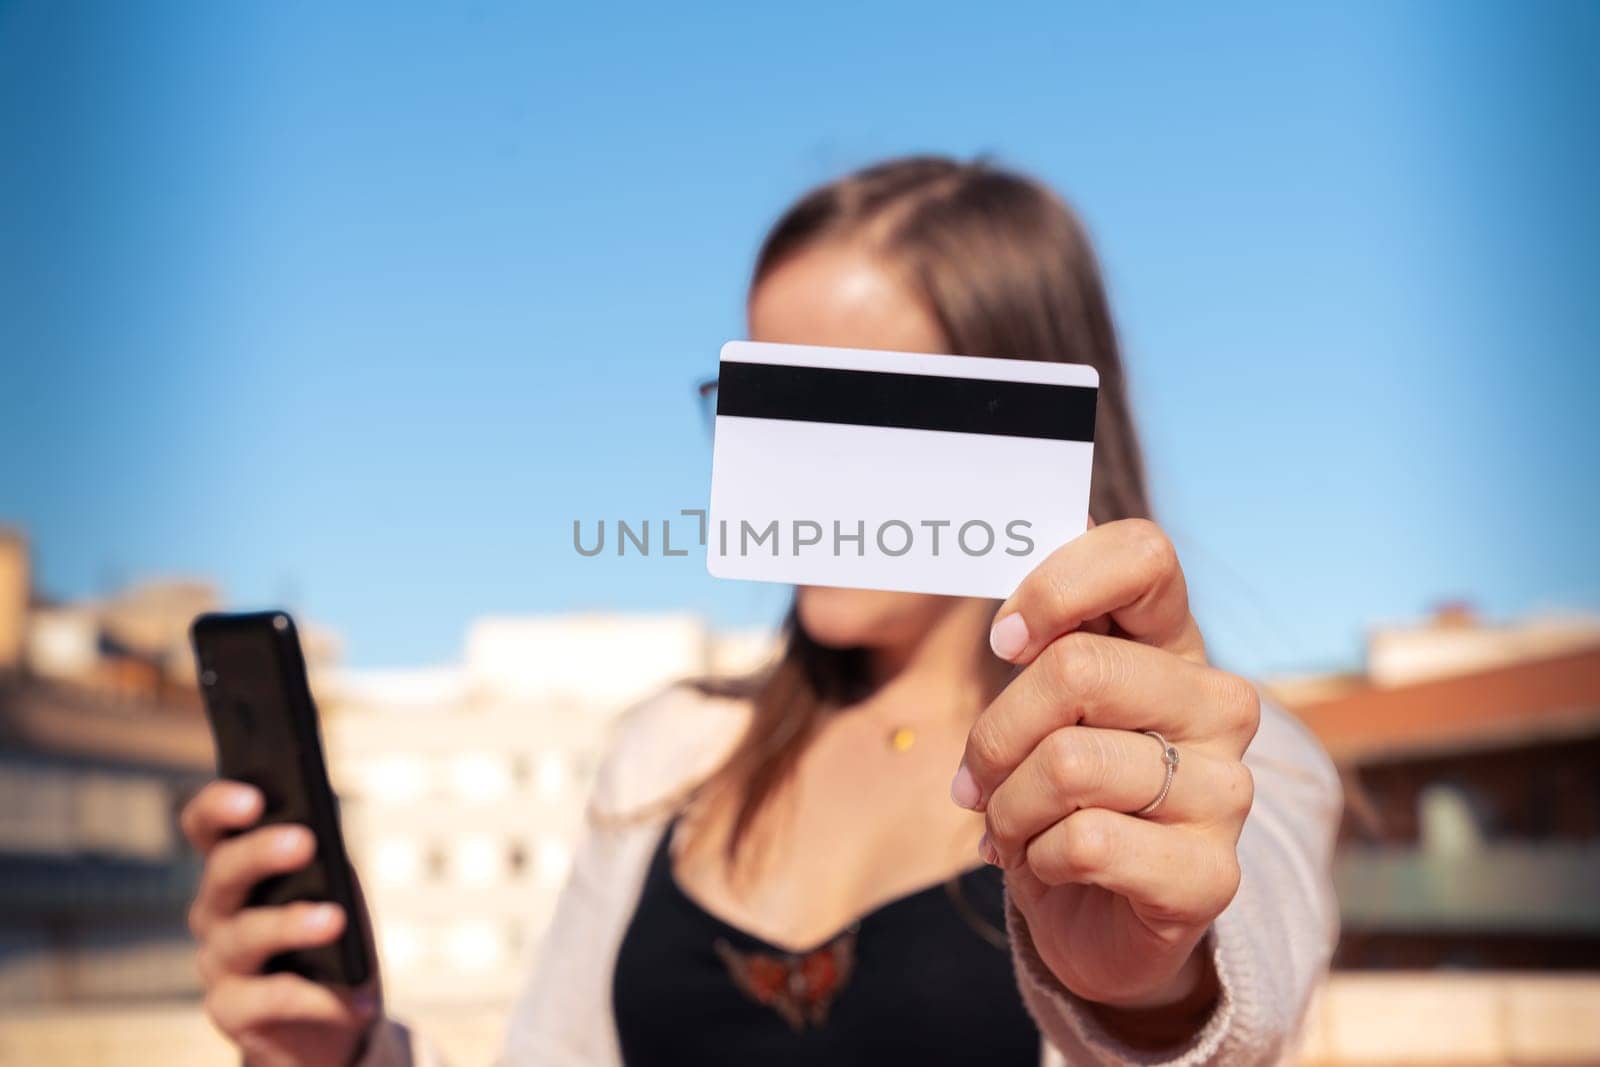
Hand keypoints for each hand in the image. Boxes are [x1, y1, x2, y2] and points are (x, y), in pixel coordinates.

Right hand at [180, 781, 380, 1066]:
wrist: (327, 1017)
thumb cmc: (330, 937)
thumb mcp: (333, 890)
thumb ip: (324, 862)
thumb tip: (323, 837)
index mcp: (236, 868)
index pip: (206, 825)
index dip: (218, 806)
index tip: (253, 796)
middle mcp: (215, 910)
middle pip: (223, 873)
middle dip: (260, 853)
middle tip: (304, 841)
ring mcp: (217, 962)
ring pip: (243, 935)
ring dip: (290, 923)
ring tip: (334, 920)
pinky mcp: (230, 1011)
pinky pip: (268, 998)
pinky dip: (316, 996)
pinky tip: (355, 999)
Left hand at [951, 519, 1258, 1021]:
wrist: (1099, 917)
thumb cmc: (1060, 793)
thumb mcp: (1042, 704)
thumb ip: (1047, 625)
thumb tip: (1057, 512)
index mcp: (1174, 643)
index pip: (1144, 555)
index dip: (1057, 587)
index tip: (1005, 640)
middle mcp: (1217, 703)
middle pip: (1078, 668)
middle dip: (996, 731)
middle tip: (976, 776)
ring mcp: (1226, 789)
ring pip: (1069, 762)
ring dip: (1007, 806)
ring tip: (1010, 828)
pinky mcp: (1211, 873)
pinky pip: (1086, 842)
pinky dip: (1036, 858)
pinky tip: (1047, 866)